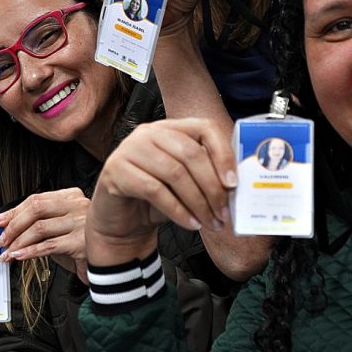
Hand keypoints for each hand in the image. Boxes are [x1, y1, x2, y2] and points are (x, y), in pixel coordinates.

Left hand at [0, 188, 88, 281]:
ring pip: (39, 228)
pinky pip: (48, 245)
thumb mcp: (60, 230)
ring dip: (18, 242)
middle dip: (13, 226)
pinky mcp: (81, 242)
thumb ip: (40, 225)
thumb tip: (10, 229)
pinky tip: (20, 256)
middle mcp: (78, 205)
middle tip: (1, 240)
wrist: (108, 265)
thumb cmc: (81, 246)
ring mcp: (81, 222)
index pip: (36, 199)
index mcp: (72, 196)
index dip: (13, 211)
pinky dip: (30, 251)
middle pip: (36, 209)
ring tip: (8, 253)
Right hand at [87, 119, 236, 266]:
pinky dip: (178, 210)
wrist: (121, 223)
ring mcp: (129, 149)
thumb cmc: (156, 201)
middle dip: (212, 187)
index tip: (234, 183)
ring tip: (210, 222)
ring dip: (198, 203)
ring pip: (175, 173)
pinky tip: (190, 224)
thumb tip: (236, 188)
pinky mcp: (116, 171)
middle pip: (191, 154)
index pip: (204, 128)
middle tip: (224, 213)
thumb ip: (206, 177)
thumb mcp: (185, 184)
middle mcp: (149, 133)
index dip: (222, 154)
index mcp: (170, 128)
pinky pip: (154, 190)